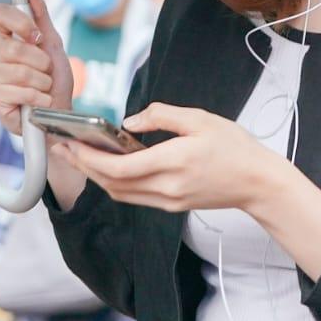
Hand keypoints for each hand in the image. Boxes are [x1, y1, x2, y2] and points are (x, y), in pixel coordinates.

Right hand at [0, 0, 72, 136]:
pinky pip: (17, 91)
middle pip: (14, 47)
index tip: (36, 35)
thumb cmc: (53, 79)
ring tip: (43, 87)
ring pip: (18, 71)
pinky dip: (36, 97)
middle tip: (46, 71)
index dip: (19, 22)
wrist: (56, 111)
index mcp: (5, 35)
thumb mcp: (53, 44)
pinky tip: (38, 100)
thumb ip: (41, 15)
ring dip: (41, 82)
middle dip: (41, 62)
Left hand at [55, 103, 282, 212]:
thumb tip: (128, 122)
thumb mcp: (200, 118)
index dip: (88, 157)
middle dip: (82, 166)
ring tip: (77, 156)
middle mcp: (167, 188)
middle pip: (111, 184)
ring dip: (95, 177)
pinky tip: (107, 167)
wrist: (259, 183)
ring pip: (119, 193)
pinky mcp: (172, 205)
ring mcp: (168, 200)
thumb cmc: (235, 147)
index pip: (118, 168)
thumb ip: (161, 115)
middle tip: (61, 147)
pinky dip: (114, 183)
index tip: (70, 142)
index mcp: (173, 163)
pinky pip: (134, 196)